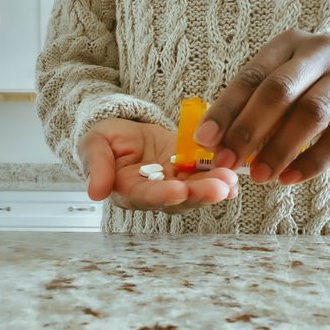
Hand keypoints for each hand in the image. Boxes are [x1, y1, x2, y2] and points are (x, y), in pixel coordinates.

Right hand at [79, 119, 238, 213]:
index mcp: (130, 191)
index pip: (147, 196)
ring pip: (198, 190)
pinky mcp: (190, 170)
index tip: (179, 190)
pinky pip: (207, 175)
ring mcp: (176, 183)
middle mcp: (156, 193)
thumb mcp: (94, 145)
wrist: (124, 131)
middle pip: (180, 199)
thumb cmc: (106, 139)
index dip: (163, 195)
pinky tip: (236, 175)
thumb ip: (97, 165)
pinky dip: (222, 177)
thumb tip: (95, 193)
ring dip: (216, 186)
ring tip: (232, 180)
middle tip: (219, 188)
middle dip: (200, 194)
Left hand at [194, 29, 329, 184]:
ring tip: (258, 177)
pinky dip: (312, 162)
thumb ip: (250, 106)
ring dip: (279, 149)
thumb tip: (213, 143)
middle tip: (227, 162)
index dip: (226, 110)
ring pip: (311, 113)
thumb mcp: (280, 81)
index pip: (251, 76)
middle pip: (279, 91)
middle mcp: (319, 53)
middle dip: (248, 130)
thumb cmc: (307, 85)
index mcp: (287, 44)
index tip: (205, 140)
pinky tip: (289, 178)